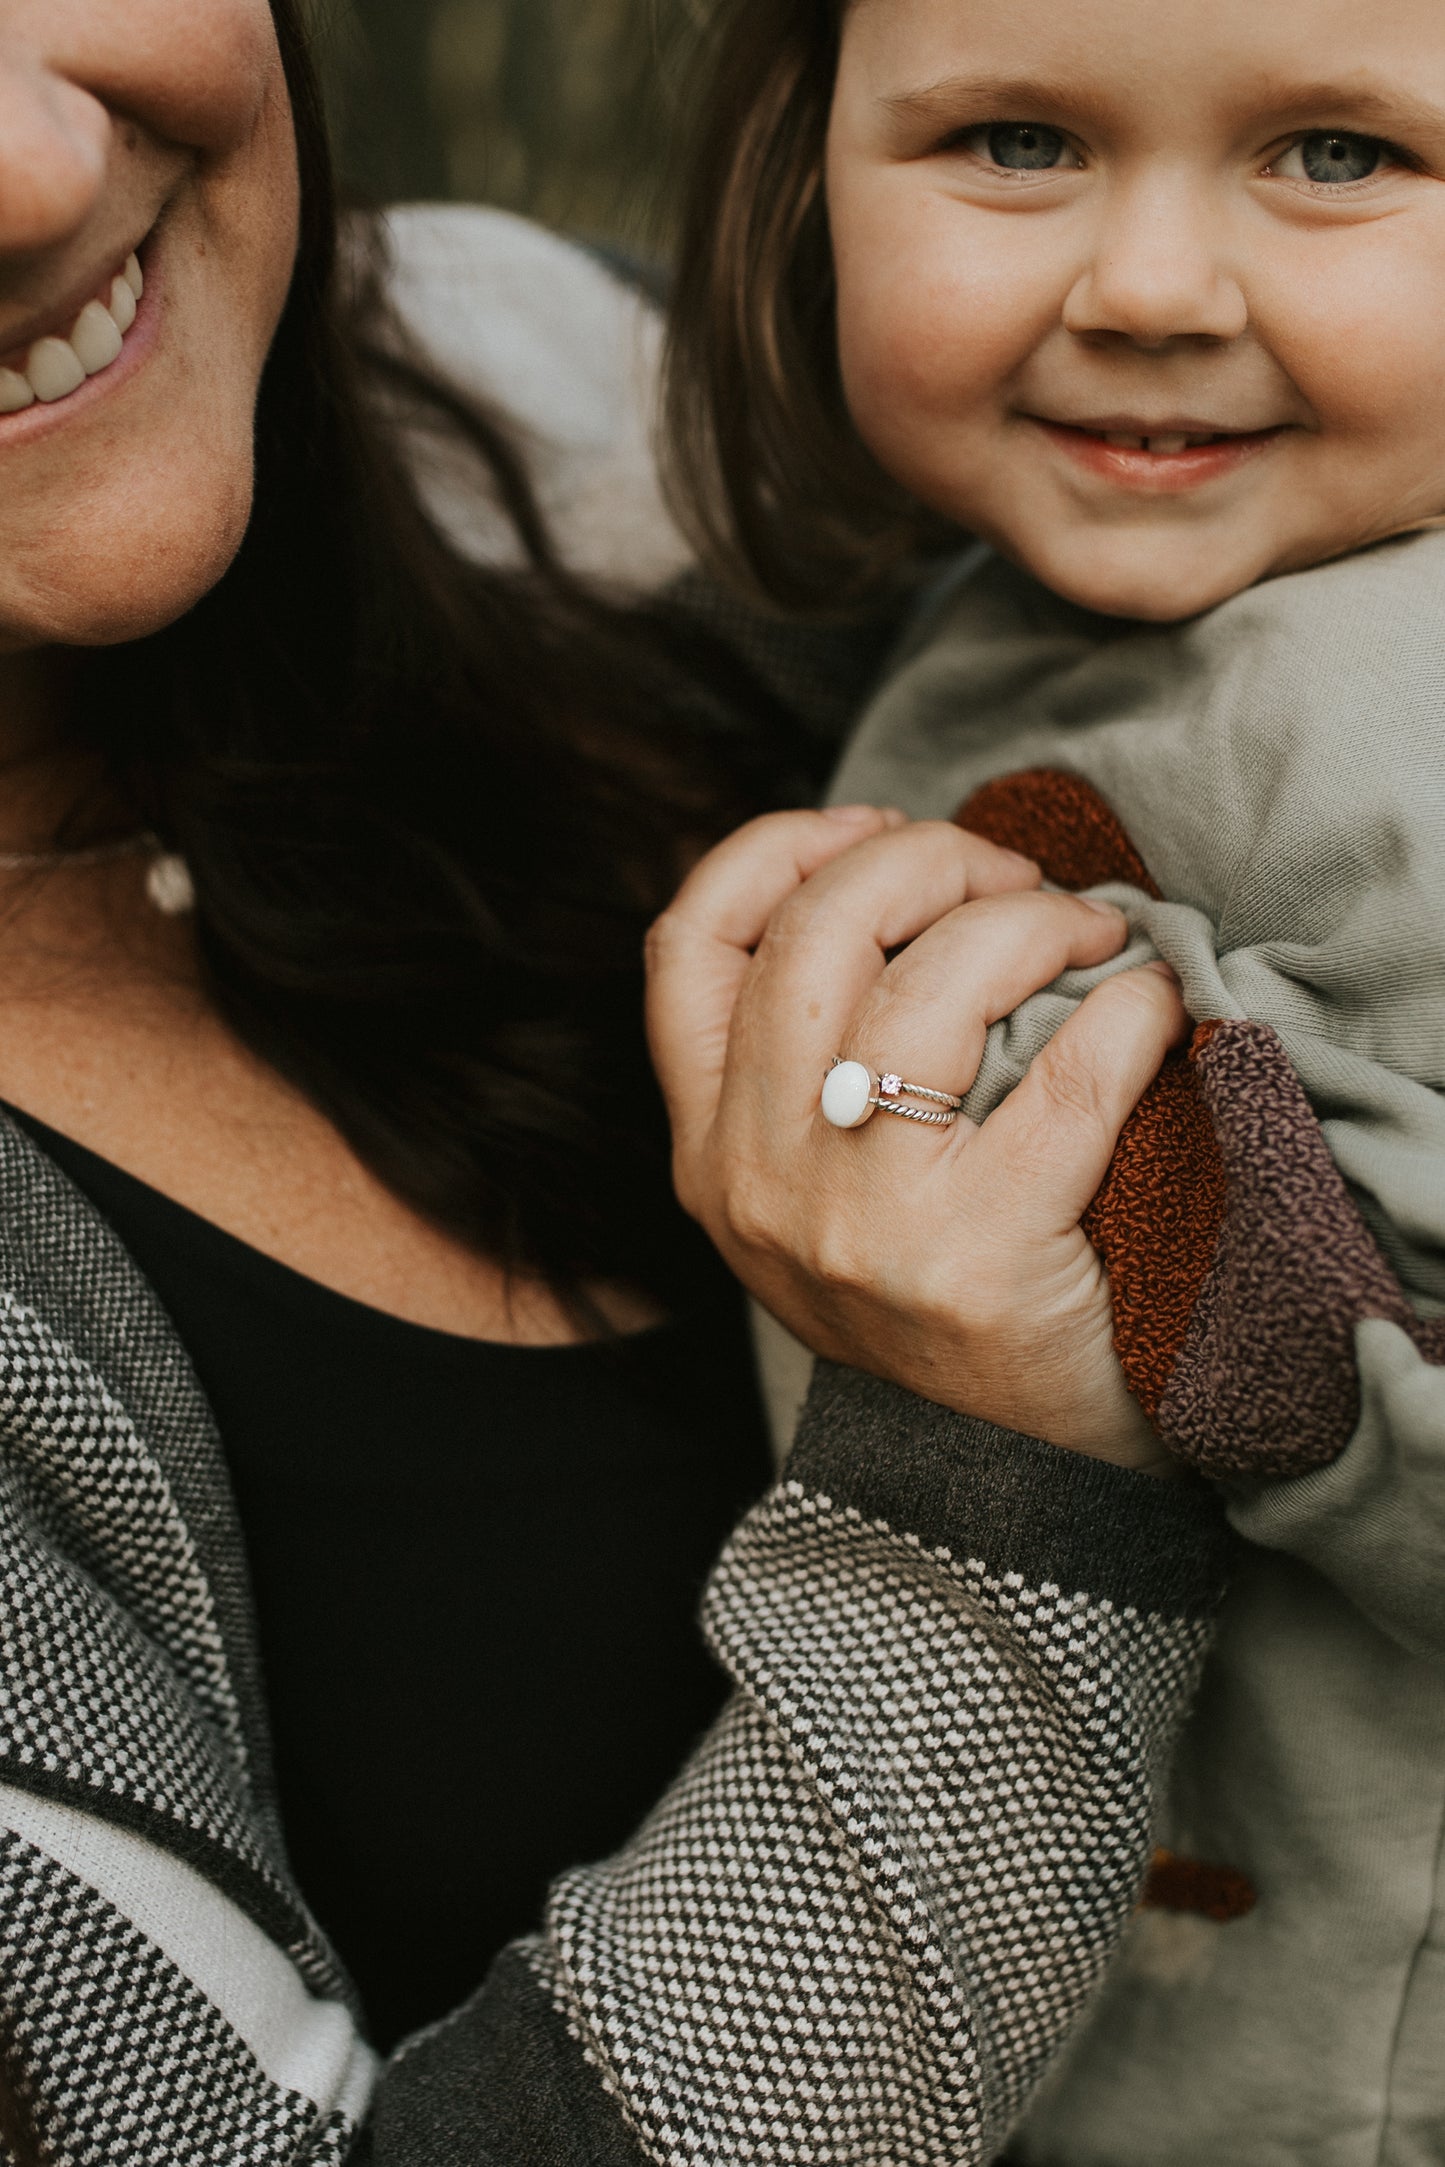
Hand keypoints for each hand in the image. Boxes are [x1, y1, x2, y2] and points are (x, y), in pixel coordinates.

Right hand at [646, 808, 1187, 1469]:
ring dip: (1029, 922)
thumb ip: (807, 1066)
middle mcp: (759, 1179)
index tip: (874, 829)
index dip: (780, 848)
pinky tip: (1150, 1008)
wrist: (996, 1485)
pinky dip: (1128, 1013)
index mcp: (709, 1151)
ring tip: (1086, 936)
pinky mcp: (976, 1258)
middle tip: (1009, 879)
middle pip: (816, 933)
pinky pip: (1069, 1077)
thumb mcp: (812, 1195)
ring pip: (931, 983)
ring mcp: (858, 1222)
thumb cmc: (927, 1302)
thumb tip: (900, 881)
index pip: (688, 944)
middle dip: (926, 861)